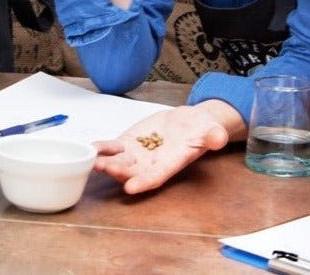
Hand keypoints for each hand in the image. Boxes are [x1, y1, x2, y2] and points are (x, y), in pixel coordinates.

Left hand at [93, 105, 229, 194]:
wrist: (190, 122)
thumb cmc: (203, 130)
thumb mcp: (212, 131)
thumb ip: (214, 136)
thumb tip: (219, 138)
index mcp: (171, 164)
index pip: (156, 177)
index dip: (143, 182)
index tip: (130, 188)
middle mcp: (152, 163)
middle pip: (133, 171)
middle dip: (118, 172)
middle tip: (103, 168)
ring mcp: (138, 153)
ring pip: (119, 161)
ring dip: (106, 161)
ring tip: (93, 160)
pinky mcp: (130, 141)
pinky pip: (113, 146)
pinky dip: (102, 147)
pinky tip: (90, 147)